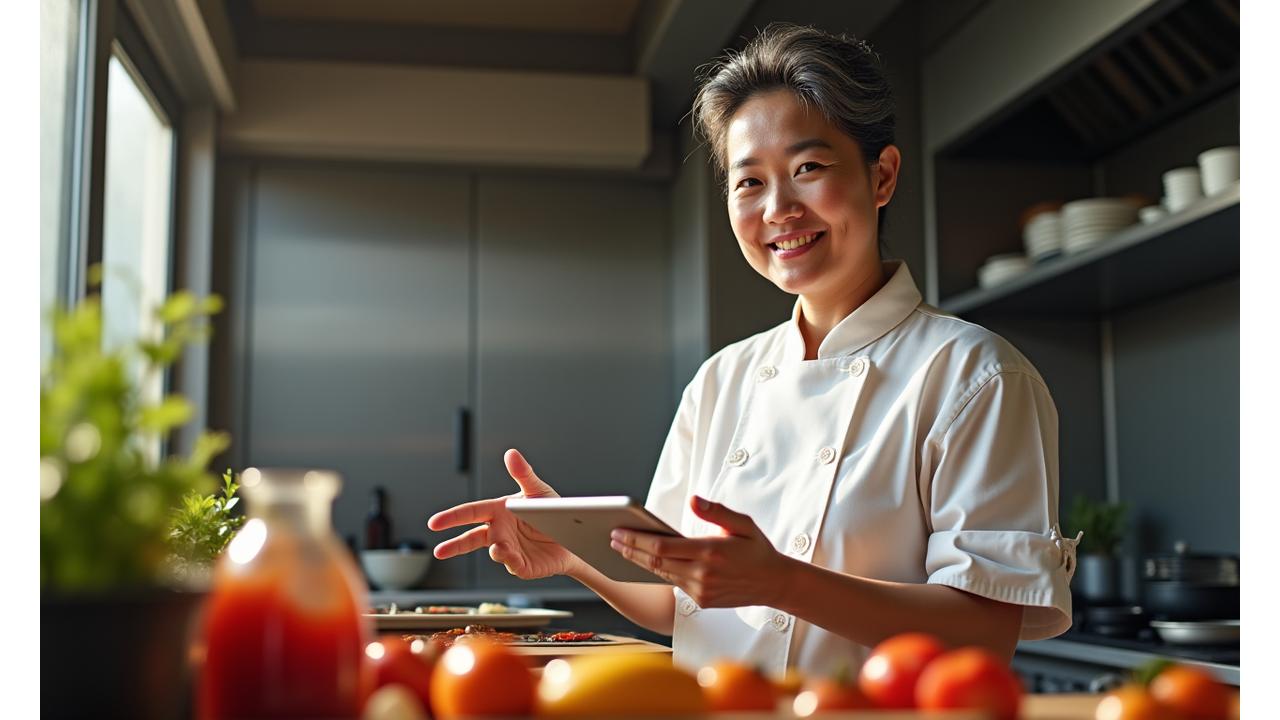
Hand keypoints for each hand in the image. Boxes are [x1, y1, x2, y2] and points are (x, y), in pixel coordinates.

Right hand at [427, 449, 581, 578]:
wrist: (574, 537)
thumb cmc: (552, 513)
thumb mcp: (538, 491)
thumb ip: (523, 474)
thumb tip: (511, 453)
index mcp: (499, 511)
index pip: (471, 513)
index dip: (452, 517)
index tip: (435, 523)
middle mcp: (499, 531)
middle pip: (472, 538)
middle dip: (454, 545)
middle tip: (439, 550)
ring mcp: (508, 550)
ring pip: (494, 550)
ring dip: (496, 549)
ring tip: (499, 547)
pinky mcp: (521, 565)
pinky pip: (512, 564)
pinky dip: (510, 561)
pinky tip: (509, 556)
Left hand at [609, 495, 792, 608]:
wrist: (774, 583)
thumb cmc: (757, 549)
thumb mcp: (743, 524)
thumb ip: (716, 511)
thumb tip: (693, 499)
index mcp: (710, 552)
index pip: (662, 546)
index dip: (636, 539)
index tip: (618, 531)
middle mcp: (702, 574)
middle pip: (655, 562)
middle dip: (630, 550)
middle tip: (611, 539)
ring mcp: (701, 591)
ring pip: (662, 574)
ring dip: (639, 561)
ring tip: (622, 548)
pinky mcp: (701, 601)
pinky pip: (674, 584)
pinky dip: (658, 572)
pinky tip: (646, 562)